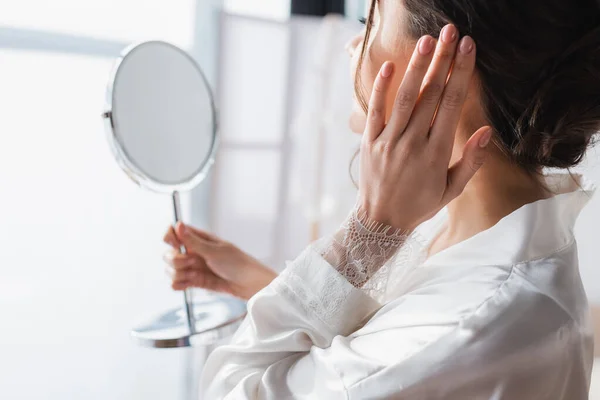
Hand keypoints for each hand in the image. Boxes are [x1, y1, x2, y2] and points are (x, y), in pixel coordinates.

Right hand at [163, 222, 276, 299]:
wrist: (248, 284)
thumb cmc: (237, 263)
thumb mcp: (215, 251)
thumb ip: (193, 241)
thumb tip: (178, 224)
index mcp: (198, 239)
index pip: (173, 232)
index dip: (170, 238)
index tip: (177, 245)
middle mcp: (192, 251)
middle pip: (168, 254)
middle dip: (176, 260)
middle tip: (193, 262)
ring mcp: (192, 267)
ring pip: (171, 270)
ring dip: (180, 274)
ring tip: (196, 276)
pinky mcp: (194, 281)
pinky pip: (176, 283)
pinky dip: (179, 285)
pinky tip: (189, 284)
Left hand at [359, 25, 491, 230]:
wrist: (380, 221)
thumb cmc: (420, 205)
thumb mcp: (451, 190)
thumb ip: (471, 162)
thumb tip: (487, 132)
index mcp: (436, 153)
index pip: (452, 105)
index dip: (461, 74)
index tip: (468, 49)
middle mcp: (412, 143)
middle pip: (430, 95)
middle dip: (442, 61)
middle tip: (451, 33)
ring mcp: (388, 141)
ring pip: (404, 98)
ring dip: (416, 68)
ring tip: (427, 41)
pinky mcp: (369, 142)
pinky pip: (374, 112)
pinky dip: (380, 89)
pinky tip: (387, 66)